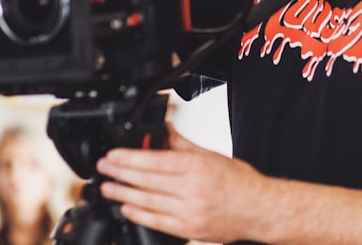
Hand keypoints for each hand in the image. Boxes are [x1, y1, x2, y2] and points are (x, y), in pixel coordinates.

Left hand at [96, 123, 267, 243]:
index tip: (113, 155)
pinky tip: (126, 207)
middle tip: (103, 168)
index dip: (129, 158)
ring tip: (107, 187)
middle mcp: (191, 190)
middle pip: (146, 180)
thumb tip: (163, 131)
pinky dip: (139, 214)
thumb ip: (182, 144)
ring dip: (123, 194)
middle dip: (120, 173)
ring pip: (148, 201)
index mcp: (196, 167)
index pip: (154, 161)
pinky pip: (157, 221)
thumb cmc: (239, 182)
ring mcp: (189, 212)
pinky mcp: (189, 229)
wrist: (259, 210)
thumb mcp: (211, 155)